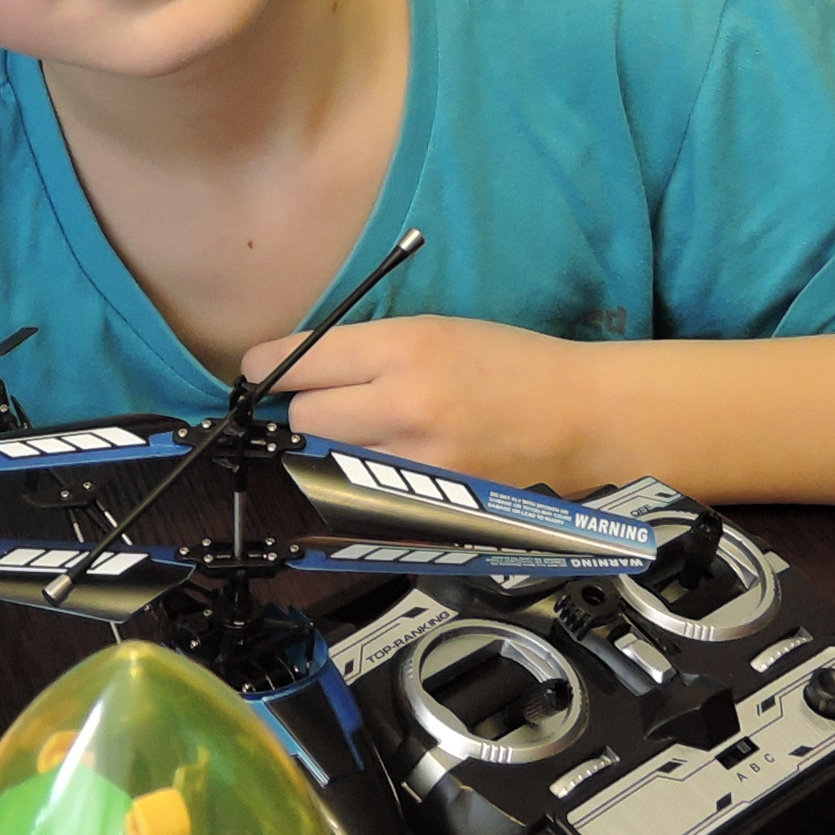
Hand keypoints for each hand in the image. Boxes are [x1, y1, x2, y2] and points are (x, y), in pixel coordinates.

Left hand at [276, 314, 603, 491]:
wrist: (579, 416)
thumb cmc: (510, 364)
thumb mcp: (436, 330)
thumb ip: (367, 350)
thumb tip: (296, 368)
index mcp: (407, 347)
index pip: (302, 360)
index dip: (266, 366)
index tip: (255, 371)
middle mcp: (406, 403)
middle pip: (305, 416)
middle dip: (306, 409)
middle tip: (328, 403)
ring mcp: (419, 461)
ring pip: (330, 459)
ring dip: (335, 448)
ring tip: (370, 434)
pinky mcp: (434, 504)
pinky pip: (367, 494)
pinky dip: (365, 482)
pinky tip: (388, 466)